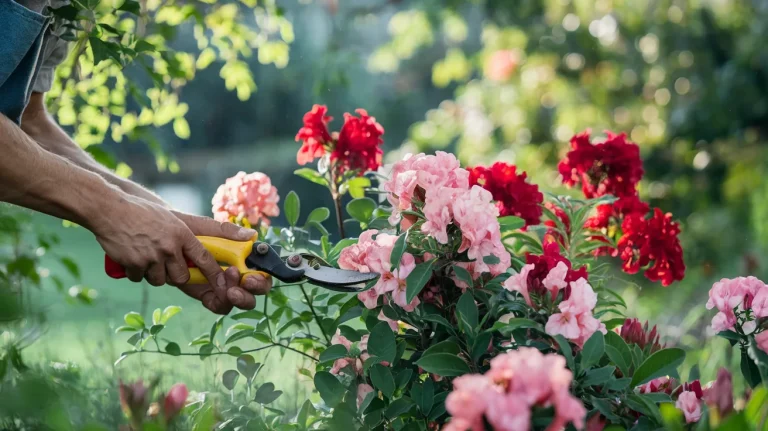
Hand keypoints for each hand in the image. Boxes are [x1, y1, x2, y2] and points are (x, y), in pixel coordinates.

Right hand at [94, 196, 228, 295]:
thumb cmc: (140, 212)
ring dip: (153, 274)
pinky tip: (130, 256)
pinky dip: (135, 272)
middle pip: (181, 277)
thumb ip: (181, 237)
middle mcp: (170, 247)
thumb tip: (192, 254)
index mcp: (182, 234)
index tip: (223, 285)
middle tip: (165, 266)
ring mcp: (152, 257)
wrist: (109, 210)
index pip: (204, 258)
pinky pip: (139, 278)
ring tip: (144, 256)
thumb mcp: (168, 219)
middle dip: (175, 276)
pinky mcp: (134, 264)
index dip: (215, 275)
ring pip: (159, 280)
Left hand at [173, 210, 273, 312]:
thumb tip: (252, 235)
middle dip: (254, 290)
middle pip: (256, 289)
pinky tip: (211, 295)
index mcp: (241, 255)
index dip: (261, 277)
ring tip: (228, 289)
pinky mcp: (207, 294)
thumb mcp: (207, 227)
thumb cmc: (185, 229)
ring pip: (239, 300)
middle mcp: (236, 271)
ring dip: (238, 297)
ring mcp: (222, 285)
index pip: (261, 270)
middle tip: (242, 283)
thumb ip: (228, 231)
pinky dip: (219, 302)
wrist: (161, 241)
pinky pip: (219, 304)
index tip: (250, 276)